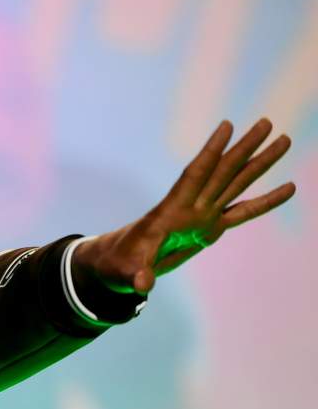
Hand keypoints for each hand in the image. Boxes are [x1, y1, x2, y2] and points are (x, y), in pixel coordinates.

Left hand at [75, 118, 295, 294]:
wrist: (120, 264)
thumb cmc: (120, 264)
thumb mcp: (126, 272)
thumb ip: (138, 276)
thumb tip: (143, 285)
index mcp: (170, 212)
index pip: (193, 176)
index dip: (209, 152)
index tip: (226, 126)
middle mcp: (190, 208)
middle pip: (221, 172)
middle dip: (243, 148)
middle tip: (266, 122)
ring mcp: (203, 216)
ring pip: (236, 184)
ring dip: (259, 163)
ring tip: (284, 140)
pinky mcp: (211, 228)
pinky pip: (243, 211)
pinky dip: (266, 201)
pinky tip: (289, 188)